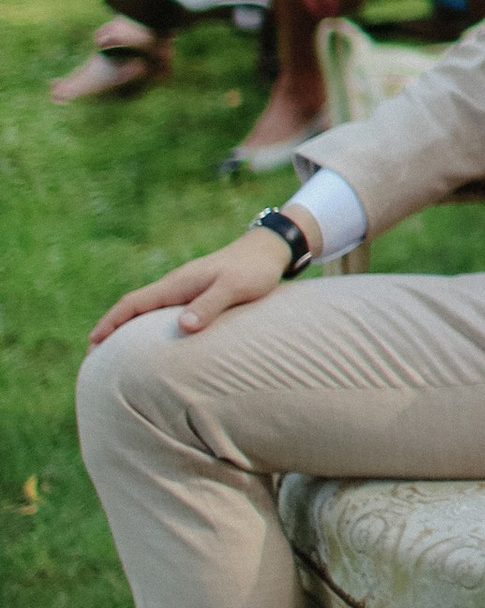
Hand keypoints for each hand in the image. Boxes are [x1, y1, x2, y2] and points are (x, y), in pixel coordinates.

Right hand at [89, 221, 295, 349]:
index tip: (93, 342)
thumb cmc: (254, 270)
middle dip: (110, 329)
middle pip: (133, 308)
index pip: (134, 303)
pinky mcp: (194, 294)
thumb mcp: (234, 288)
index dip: (111, 322)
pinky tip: (149, 341)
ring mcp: (183, 289)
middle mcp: (175, 286)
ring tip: (113, 354)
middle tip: (93, 357)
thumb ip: (209, 305)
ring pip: (145, 310)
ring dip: (126, 329)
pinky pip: (160, 311)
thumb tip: (183, 327)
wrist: (270, 250)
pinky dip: (146, 326)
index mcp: (177, 284)